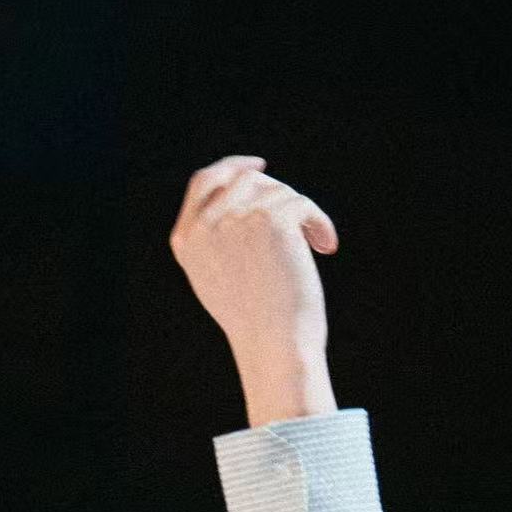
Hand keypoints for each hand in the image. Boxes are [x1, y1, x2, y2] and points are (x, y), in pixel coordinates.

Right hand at [169, 156, 338, 390]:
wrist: (274, 344)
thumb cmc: (254, 321)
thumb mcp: (218, 277)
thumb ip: (218, 236)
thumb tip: (245, 195)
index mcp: (186, 240)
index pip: (204, 182)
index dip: (232, 167)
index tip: (259, 167)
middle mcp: (206, 225)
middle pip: (246, 181)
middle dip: (278, 196)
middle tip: (301, 221)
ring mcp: (236, 219)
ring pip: (279, 192)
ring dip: (301, 215)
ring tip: (314, 246)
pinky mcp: (270, 218)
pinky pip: (302, 204)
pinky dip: (319, 224)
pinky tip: (325, 247)